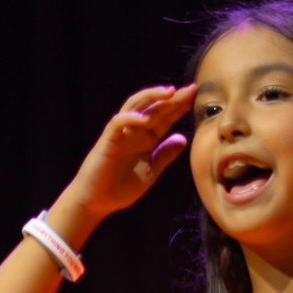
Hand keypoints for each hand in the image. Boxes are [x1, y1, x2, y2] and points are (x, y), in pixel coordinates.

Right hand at [60, 85, 195, 225]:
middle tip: (192, 89)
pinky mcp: (107, 141)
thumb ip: (164, 156)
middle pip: (155, 108)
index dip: (180, 107)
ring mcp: (120, 134)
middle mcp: (134, 132)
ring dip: (151, 97)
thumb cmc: (119, 190)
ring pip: (135, 106)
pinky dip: (130, 118)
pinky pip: (117, 123)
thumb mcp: (150, 173)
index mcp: (146, 140)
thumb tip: (183, 139)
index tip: (197, 97)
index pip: (166, 117)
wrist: (95, 204)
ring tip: (169, 92)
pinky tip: (144, 118)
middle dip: (173, 98)